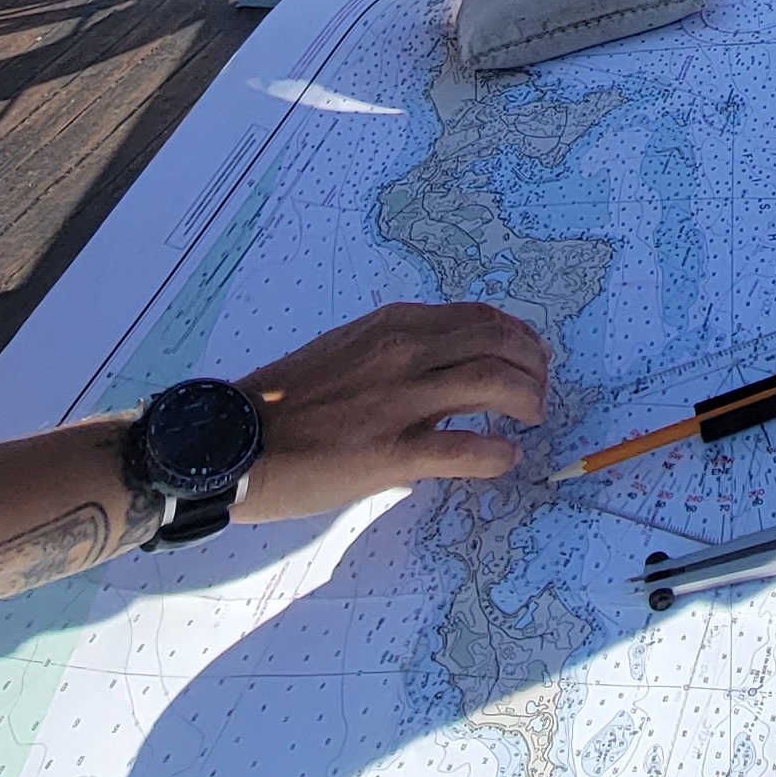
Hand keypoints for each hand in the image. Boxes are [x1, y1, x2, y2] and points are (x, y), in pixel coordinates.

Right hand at [231, 301, 552, 520]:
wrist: (234, 440)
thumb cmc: (285, 401)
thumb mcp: (347, 350)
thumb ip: (394, 352)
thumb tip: (440, 370)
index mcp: (393, 325)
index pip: (479, 317)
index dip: (518, 335)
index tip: (531, 354)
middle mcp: (403, 352)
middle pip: (497, 343)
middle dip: (533, 365)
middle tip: (541, 390)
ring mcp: (398, 401)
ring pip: (492, 384)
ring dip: (526, 400)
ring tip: (533, 417)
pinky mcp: (391, 453)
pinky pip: (465, 449)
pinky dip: (496, 454)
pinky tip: (505, 459)